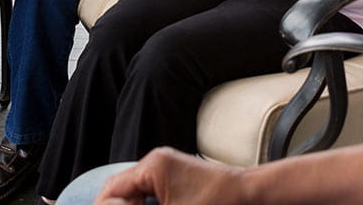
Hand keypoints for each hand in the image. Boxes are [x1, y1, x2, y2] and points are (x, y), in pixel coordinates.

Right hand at [95, 147, 244, 204]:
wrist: (250, 195)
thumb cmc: (218, 203)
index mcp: (152, 166)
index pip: (112, 187)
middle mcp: (157, 161)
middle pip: (120, 188)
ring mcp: (168, 167)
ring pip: (134, 190)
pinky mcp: (177, 177)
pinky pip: (149, 190)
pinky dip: (145, 204)